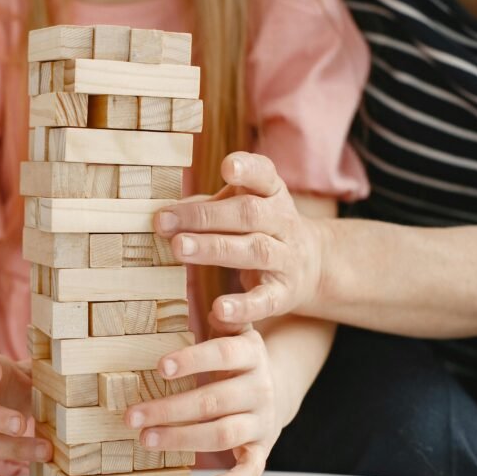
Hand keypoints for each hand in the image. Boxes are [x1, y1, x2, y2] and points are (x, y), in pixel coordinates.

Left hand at [124, 318, 282, 475]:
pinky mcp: (262, 448)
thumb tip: (212, 301)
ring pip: (223, 433)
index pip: (222, 354)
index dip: (192, 360)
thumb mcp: (235, 333)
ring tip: (146, 440)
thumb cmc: (237, 358)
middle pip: (214, 400)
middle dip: (170, 409)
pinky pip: (251, 469)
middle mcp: (259, 388)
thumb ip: (225, 320)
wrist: (278, 388)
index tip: (160, 367)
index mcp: (251, 354)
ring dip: (183, 439)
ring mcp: (262, 421)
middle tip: (132, 416)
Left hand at [155, 152, 324, 323]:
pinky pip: (264, 300)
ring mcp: (286, 258)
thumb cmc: (259, 229)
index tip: (227, 166)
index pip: (264, 175)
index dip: (248, 169)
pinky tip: (219, 310)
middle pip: (248, 214)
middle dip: (204, 217)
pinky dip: (243, 307)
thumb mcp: (240, 208)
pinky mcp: (284, 293)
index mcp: (272, 194)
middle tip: (163, 221)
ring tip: (179, 248)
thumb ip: (206, 208)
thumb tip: (165, 214)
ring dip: (213, 249)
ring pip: (254, 250)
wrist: (313, 266)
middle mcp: (282, 222)